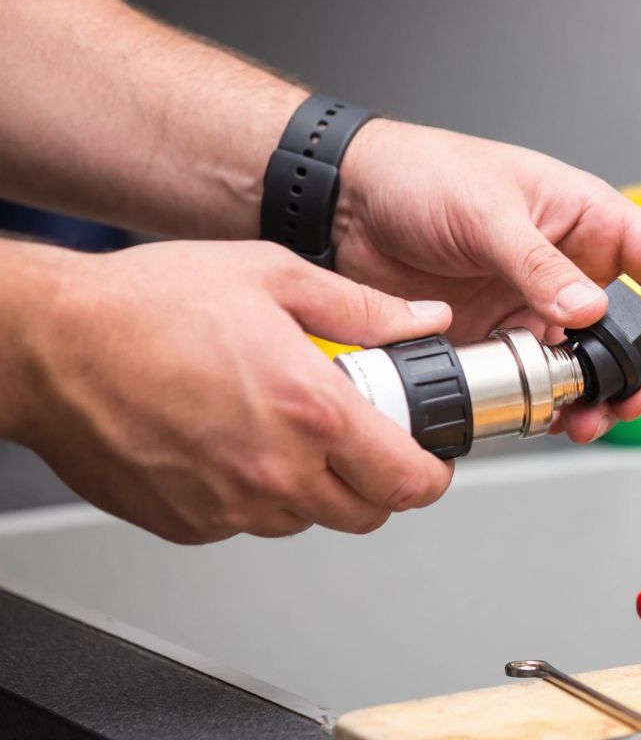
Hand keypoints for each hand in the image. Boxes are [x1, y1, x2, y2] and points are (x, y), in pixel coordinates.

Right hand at [14, 241, 454, 543]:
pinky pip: (248, 523)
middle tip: (361, 439)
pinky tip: (232, 442)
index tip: (428, 458)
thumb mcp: (273, 275)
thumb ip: (362, 307)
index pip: (408, 481)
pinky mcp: (188, 525)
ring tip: (284, 429)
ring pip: (308, 520)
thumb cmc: (146, 306)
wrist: (48, 345)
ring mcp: (229, 506)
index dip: (431, 474)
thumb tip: (424, 321)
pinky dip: (256, 494)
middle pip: (369, 513)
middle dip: (378, 480)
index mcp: (310, 412)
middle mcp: (275, 471)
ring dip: (315, 487)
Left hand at [332, 120, 640, 442]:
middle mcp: (576, 267)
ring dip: (604, 399)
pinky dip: (555, 405)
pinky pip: (546, 380)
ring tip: (590, 419)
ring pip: (598, 365)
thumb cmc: (421, 174)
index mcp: (591, 220)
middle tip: (632, 399)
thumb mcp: (488, 211)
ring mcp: (542, 306)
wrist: (348, 204)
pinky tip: (548, 416)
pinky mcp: (506, 337)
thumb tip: (587, 311)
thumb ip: (539, 266)